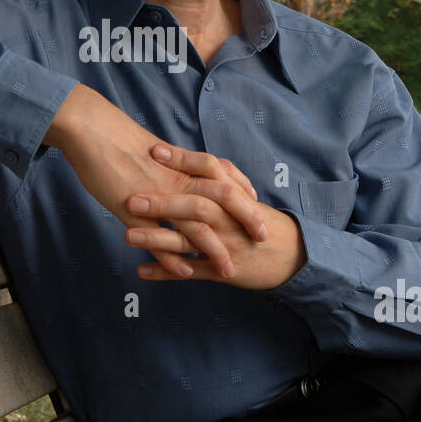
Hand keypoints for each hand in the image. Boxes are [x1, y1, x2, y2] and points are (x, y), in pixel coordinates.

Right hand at [43, 85, 268, 278]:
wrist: (90, 130)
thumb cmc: (117, 138)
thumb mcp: (153, 151)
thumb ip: (173, 164)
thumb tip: (185, 169)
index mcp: (181, 163)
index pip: (224, 176)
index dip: (244, 192)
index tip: (257, 206)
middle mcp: (175, 178)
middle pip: (222, 198)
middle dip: (246, 219)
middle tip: (262, 237)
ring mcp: (156, 196)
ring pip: (195, 224)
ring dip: (215, 249)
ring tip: (228, 269)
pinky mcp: (133, 210)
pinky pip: (158, 239)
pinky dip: (174, 259)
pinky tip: (185, 273)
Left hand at [125, 143, 306, 290]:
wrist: (293, 256)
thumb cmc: (262, 223)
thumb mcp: (247, 198)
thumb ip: (224, 181)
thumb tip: (204, 162)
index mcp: (233, 196)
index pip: (208, 170)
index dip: (182, 160)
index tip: (154, 150)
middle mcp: (228, 219)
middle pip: (194, 205)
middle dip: (162, 202)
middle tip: (131, 197)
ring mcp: (224, 245)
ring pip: (188, 240)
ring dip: (156, 238)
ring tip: (127, 235)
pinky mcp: (222, 270)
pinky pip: (191, 271)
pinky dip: (166, 271)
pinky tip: (141, 270)